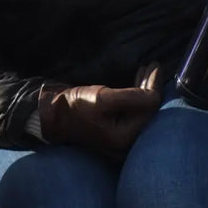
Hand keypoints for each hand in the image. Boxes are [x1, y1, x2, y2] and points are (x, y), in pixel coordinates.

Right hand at [37, 63, 164, 157]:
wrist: (52, 114)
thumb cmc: (74, 106)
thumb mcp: (102, 98)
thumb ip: (132, 97)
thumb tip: (155, 95)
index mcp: (125, 137)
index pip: (148, 108)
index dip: (153, 86)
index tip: (155, 66)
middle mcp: (126, 142)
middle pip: (146, 110)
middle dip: (150, 86)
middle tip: (153, 65)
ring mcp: (120, 137)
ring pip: (139, 109)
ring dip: (143, 88)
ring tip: (146, 70)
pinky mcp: (114, 129)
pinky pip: (131, 111)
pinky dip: (135, 96)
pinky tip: (137, 82)